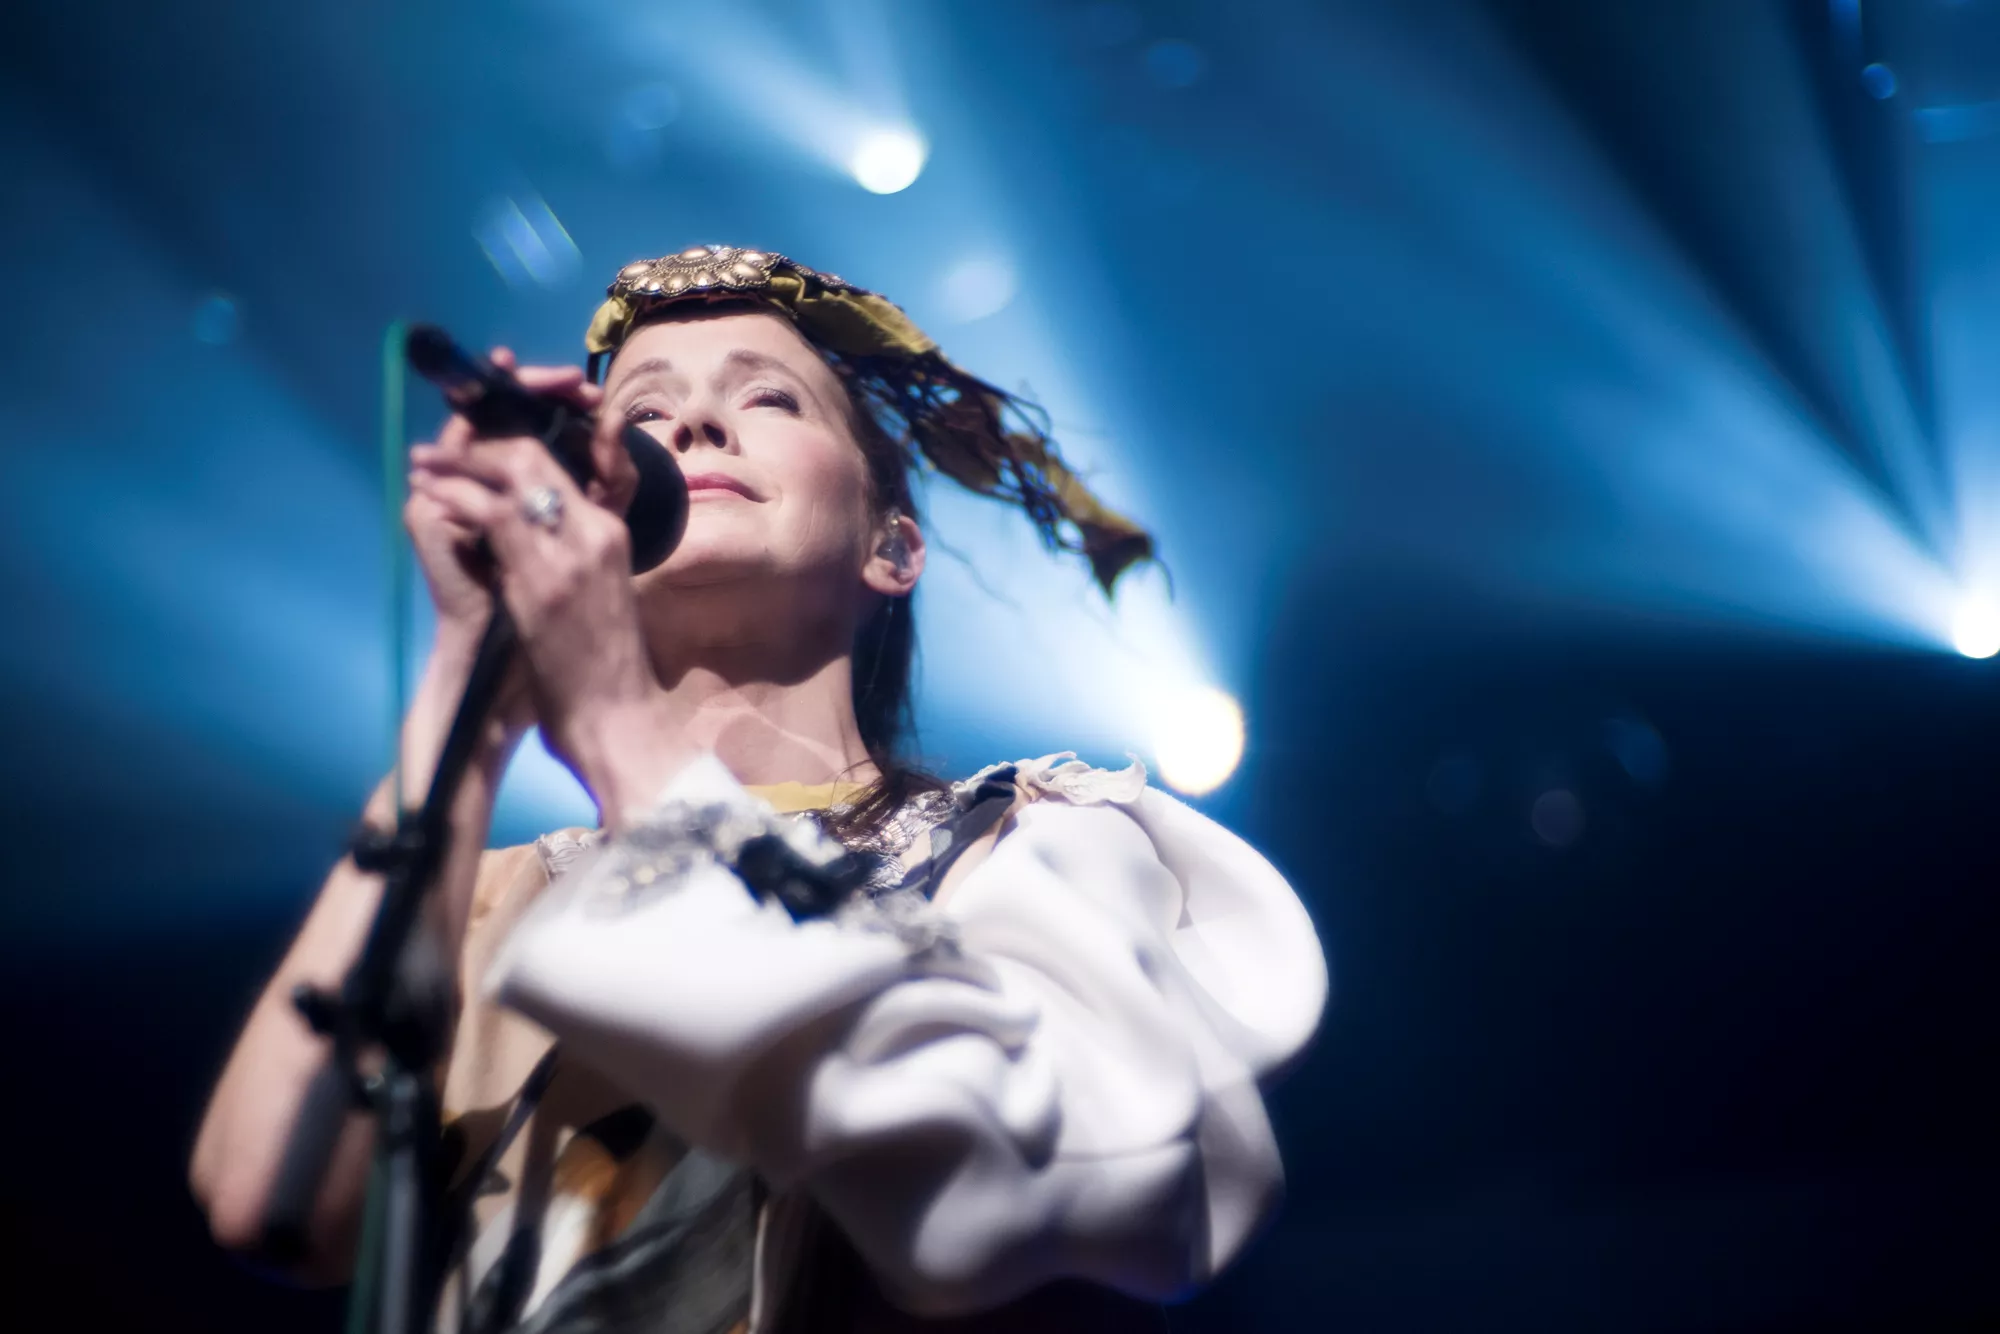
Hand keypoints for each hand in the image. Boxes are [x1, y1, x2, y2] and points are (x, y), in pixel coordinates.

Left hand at [408, 351, 668, 806]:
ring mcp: (571, 552)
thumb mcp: (595, 597)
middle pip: (536, 456)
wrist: (616, 720)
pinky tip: (432, 492)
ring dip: (459, 460)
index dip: (514, 439)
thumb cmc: (603, 670)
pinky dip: (458, 493)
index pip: (561, 463)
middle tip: (438, 443)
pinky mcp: (545, 579)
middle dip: (482, 437)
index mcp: (608, 535)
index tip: (473, 438)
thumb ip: (569, 556)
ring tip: (423, 462)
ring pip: (513, 473)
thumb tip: (529, 534)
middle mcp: (594, 533)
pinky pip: (495, 514)